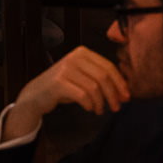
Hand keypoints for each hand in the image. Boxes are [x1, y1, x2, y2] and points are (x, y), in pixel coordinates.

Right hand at [5, 46, 129, 141]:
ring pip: (94, 87)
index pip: (109, 67)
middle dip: (113, 94)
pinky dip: (90, 104)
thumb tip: (124, 91)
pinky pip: (83, 95)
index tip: (126, 96)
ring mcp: (66, 69)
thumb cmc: (63, 87)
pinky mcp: (59, 83)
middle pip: (103, 77)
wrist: (36, 95)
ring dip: (100, 102)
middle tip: (117, 107)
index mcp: (83, 52)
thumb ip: (100, 78)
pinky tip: (90, 109)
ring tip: (99, 110)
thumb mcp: (82, 77)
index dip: (120, 83)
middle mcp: (74, 57)